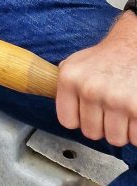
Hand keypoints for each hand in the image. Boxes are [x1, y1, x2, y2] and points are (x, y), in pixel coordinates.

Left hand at [56, 11, 136, 147]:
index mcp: (70, 79)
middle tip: (109, 109)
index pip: (67, 121)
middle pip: (91, 133)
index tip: (86, 113)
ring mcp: (115, 100)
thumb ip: (64, 85)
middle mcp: (90, 89)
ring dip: (121, 130)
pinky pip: (135, 137)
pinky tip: (134, 111)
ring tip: (122, 109)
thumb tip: (57, 105)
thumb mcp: (76, 63)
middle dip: (101, 126)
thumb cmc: (107, 57)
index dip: (79, 120)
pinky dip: (136, 130)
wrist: (134, 46)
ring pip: (114, 139)